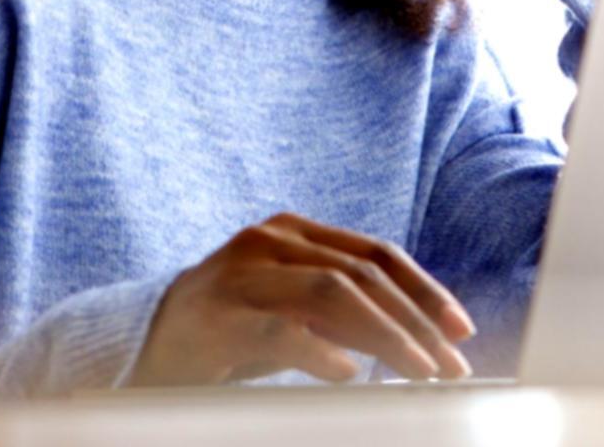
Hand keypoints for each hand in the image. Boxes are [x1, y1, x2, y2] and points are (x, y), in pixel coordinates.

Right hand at [125, 211, 476, 386]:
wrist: (143, 343)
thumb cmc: (231, 329)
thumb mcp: (292, 310)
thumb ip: (343, 309)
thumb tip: (420, 337)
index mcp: (294, 231)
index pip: (376, 253)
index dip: (424, 289)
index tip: (460, 330)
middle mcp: (270, 240)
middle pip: (362, 274)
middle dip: (415, 321)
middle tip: (449, 365)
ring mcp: (241, 274)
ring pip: (332, 292)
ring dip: (386, 335)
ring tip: (417, 371)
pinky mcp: (217, 316)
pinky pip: (280, 328)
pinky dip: (320, 350)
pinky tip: (347, 373)